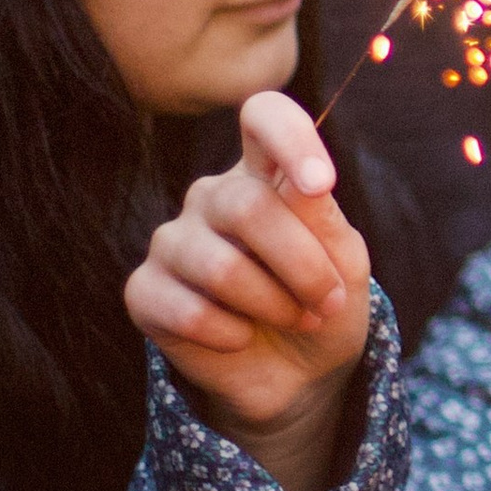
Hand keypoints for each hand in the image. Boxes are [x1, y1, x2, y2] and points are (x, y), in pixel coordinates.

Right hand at [126, 90, 371, 490]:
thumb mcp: (345, 261)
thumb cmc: (324, 302)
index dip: (291, 139)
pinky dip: (231, 335)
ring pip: (221, 266)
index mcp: (263, 172)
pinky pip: (188, 311)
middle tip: (328, 301)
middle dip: (303, 265)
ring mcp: (172, 242)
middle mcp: (212, 197)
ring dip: (275, 305)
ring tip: (294, 318)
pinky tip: (240, 337)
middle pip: (247, 206)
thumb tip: (305, 185)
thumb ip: (323, 220)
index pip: (263, 115)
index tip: (321, 185)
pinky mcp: (145, 292)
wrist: (300, 375)